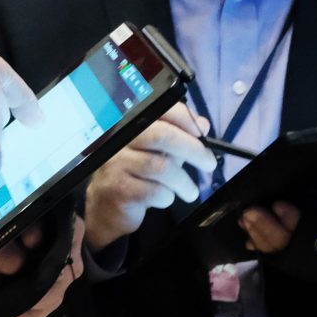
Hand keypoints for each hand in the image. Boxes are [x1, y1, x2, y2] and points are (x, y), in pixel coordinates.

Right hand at [81, 107, 214, 250]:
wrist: (107, 207)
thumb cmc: (134, 175)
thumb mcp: (157, 152)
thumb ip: (178, 137)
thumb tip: (203, 125)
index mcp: (130, 126)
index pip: (158, 110)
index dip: (183, 117)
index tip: (202, 131)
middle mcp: (119, 140)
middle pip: (162, 136)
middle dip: (193, 150)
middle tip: (209, 163)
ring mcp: (116, 163)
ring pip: (161, 167)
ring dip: (183, 182)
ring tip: (190, 192)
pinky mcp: (118, 188)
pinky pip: (153, 191)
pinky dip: (166, 197)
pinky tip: (165, 199)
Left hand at [239, 175, 316, 276]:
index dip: (301, 224)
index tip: (283, 205)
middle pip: (302, 248)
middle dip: (273, 230)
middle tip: (252, 212)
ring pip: (293, 255)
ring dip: (266, 238)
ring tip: (247, 218)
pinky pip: (293, 257)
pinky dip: (270, 247)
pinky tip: (251, 237)